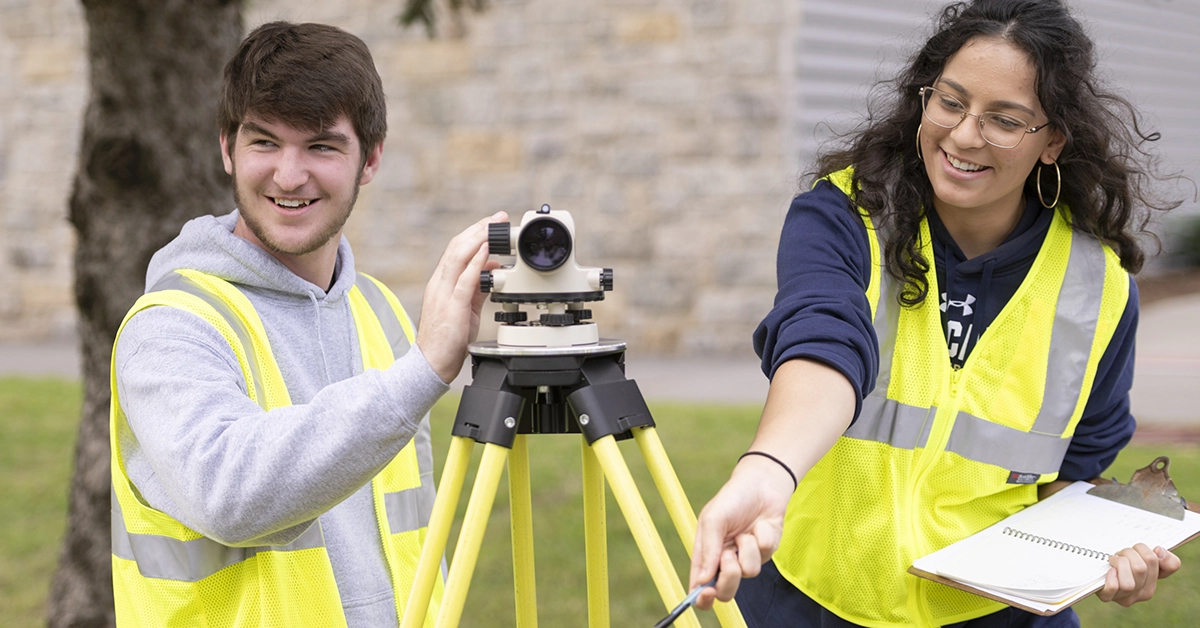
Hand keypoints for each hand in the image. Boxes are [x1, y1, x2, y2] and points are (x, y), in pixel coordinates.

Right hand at [416, 211, 506, 382]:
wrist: (431, 363)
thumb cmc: (447, 337)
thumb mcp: (466, 306)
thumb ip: (478, 285)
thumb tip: (493, 268)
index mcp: (442, 282)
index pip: (457, 249)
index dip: (474, 233)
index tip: (491, 223)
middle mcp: (440, 283)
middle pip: (457, 246)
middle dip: (479, 228)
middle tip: (498, 217)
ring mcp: (444, 293)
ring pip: (458, 256)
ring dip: (479, 238)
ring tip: (494, 226)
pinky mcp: (453, 306)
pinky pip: (465, 279)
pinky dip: (476, 262)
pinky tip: (487, 251)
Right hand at [688, 455, 794, 609]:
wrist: (762, 484)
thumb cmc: (732, 499)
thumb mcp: (713, 519)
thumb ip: (708, 550)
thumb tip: (702, 580)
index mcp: (706, 555)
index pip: (700, 586)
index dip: (701, 598)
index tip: (706, 594)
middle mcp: (725, 561)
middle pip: (725, 592)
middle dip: (729, 578)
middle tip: (729, 557)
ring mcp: (746, 558)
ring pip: (749, 573)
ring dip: (747, 549)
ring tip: (745, 532)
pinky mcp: (765, 553)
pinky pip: (765, 556)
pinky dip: (762, 538)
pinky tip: (759, 526)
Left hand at [1096, 543, 1180, 605]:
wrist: (1096, 569)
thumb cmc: (1121, 561)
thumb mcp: (1141, 555)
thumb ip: (1160, 556)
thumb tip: (1160, 551)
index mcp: (1156, 580)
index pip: (1168, 566)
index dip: (1151, 551)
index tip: (1140, 548)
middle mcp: (1144, 592)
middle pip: (1142, 569)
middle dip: (1129, 553)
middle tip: (1121, 552)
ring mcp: (1126, 597)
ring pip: (1129, 583)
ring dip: (1119, 564)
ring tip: (1114, 559)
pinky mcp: (1108, 597)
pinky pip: (1113, 589)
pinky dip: (1110, 577)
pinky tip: (1109, 570)